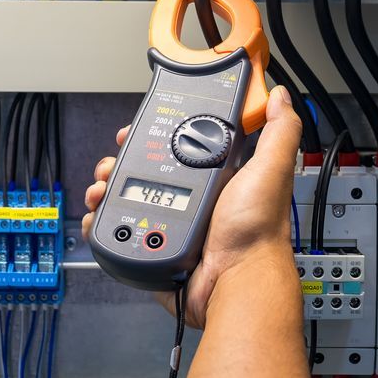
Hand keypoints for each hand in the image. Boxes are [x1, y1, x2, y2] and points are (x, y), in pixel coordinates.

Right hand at [82, 85, 301, 327]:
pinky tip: (97, 216)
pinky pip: (121, 234)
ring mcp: (171, 225)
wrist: (235, 280)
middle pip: (146, 171)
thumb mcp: (271, 170)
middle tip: (112, 161)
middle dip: (121, 162)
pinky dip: (104, 224)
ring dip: (107, 190)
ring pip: (127, 200)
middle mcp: (193, 200)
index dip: (154, 135)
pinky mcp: (154, 249)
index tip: (134, 130)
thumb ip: (278, 131)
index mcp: (216, 179)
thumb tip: (280, 96)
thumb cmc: (256, 232)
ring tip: (100, 188)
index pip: (177, 146)